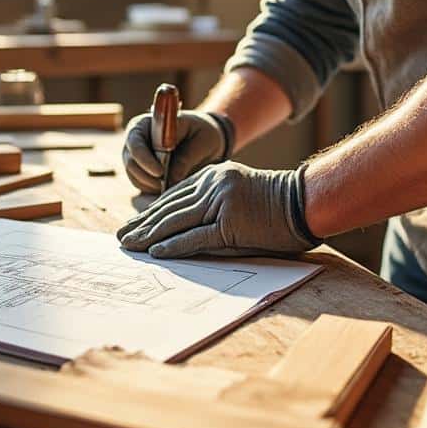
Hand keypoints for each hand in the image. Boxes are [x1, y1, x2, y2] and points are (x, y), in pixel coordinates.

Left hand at [117, 161, 318, 258]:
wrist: (305, 201)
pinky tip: (156, 252)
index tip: (132, 223)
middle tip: (121, 237)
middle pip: (169, 208)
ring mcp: (221, 203)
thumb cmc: (275, 204)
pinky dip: (174, 246)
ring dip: (149, 235)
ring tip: (130, 246)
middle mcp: (212, 185)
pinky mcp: (231, 224)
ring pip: (177, 222)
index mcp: (212, 175)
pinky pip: (196, 238)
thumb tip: (181, 224)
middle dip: (142, 224)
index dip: (150, 211)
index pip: (172, 196)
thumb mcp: (237, 193)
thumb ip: (211, 202)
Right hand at [122, 110, 234, 193]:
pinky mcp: (139, 171)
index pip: (135, 142)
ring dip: (152, 185)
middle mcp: (135, 140)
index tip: (160, 172)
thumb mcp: (202, 141)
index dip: (144, 159)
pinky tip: (170, 187)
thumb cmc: (202, 132)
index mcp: (145, 124)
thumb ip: (186, 157)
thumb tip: (171, 179)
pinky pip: (141, 185)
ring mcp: (134, 156)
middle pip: (130, 163)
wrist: (203, 139)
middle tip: (169, 184)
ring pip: (134, 177)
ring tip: (174, 184)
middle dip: (148, 177)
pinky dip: (153, 190)